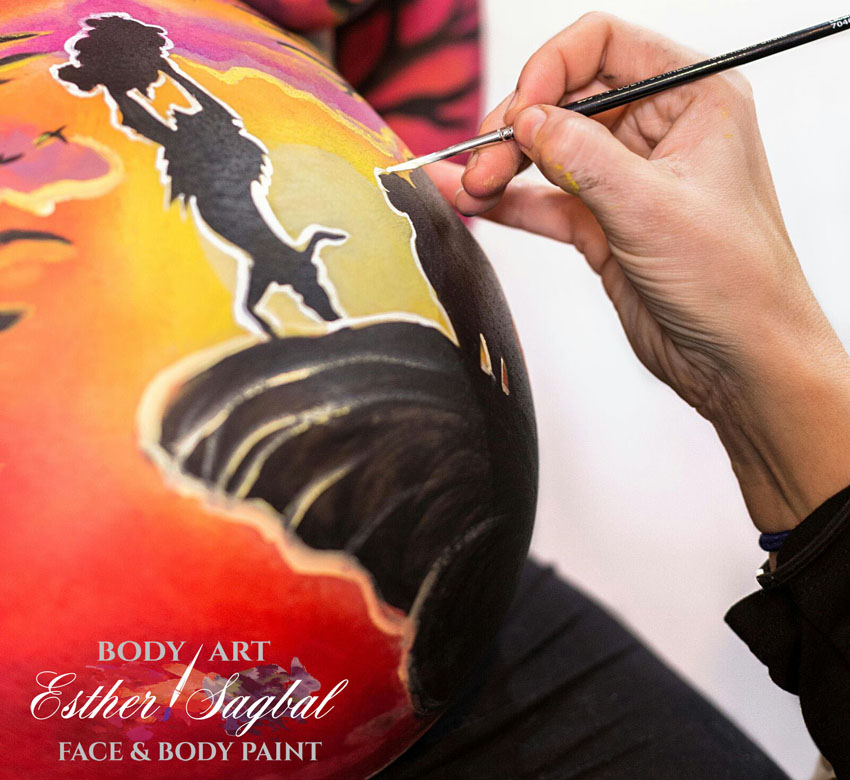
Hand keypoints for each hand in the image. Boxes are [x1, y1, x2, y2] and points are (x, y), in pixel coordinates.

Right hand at [429, 13, 849, 532]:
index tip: (522, 110)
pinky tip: (470, 198)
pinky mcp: (602, 224)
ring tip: (470, 184)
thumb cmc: (734, 282)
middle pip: (566, 99)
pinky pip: (544, 200)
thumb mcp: (653, 207)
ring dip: (503, 164)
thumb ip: (582, 156)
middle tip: (485, 160)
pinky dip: (508, 200)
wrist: (738, 362)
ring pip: (548, 152)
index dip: (553, 68)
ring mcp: (625, 180)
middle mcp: (657, 131)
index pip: (607, 46)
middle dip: (518, 126)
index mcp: (692, 99)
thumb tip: (527, 119)